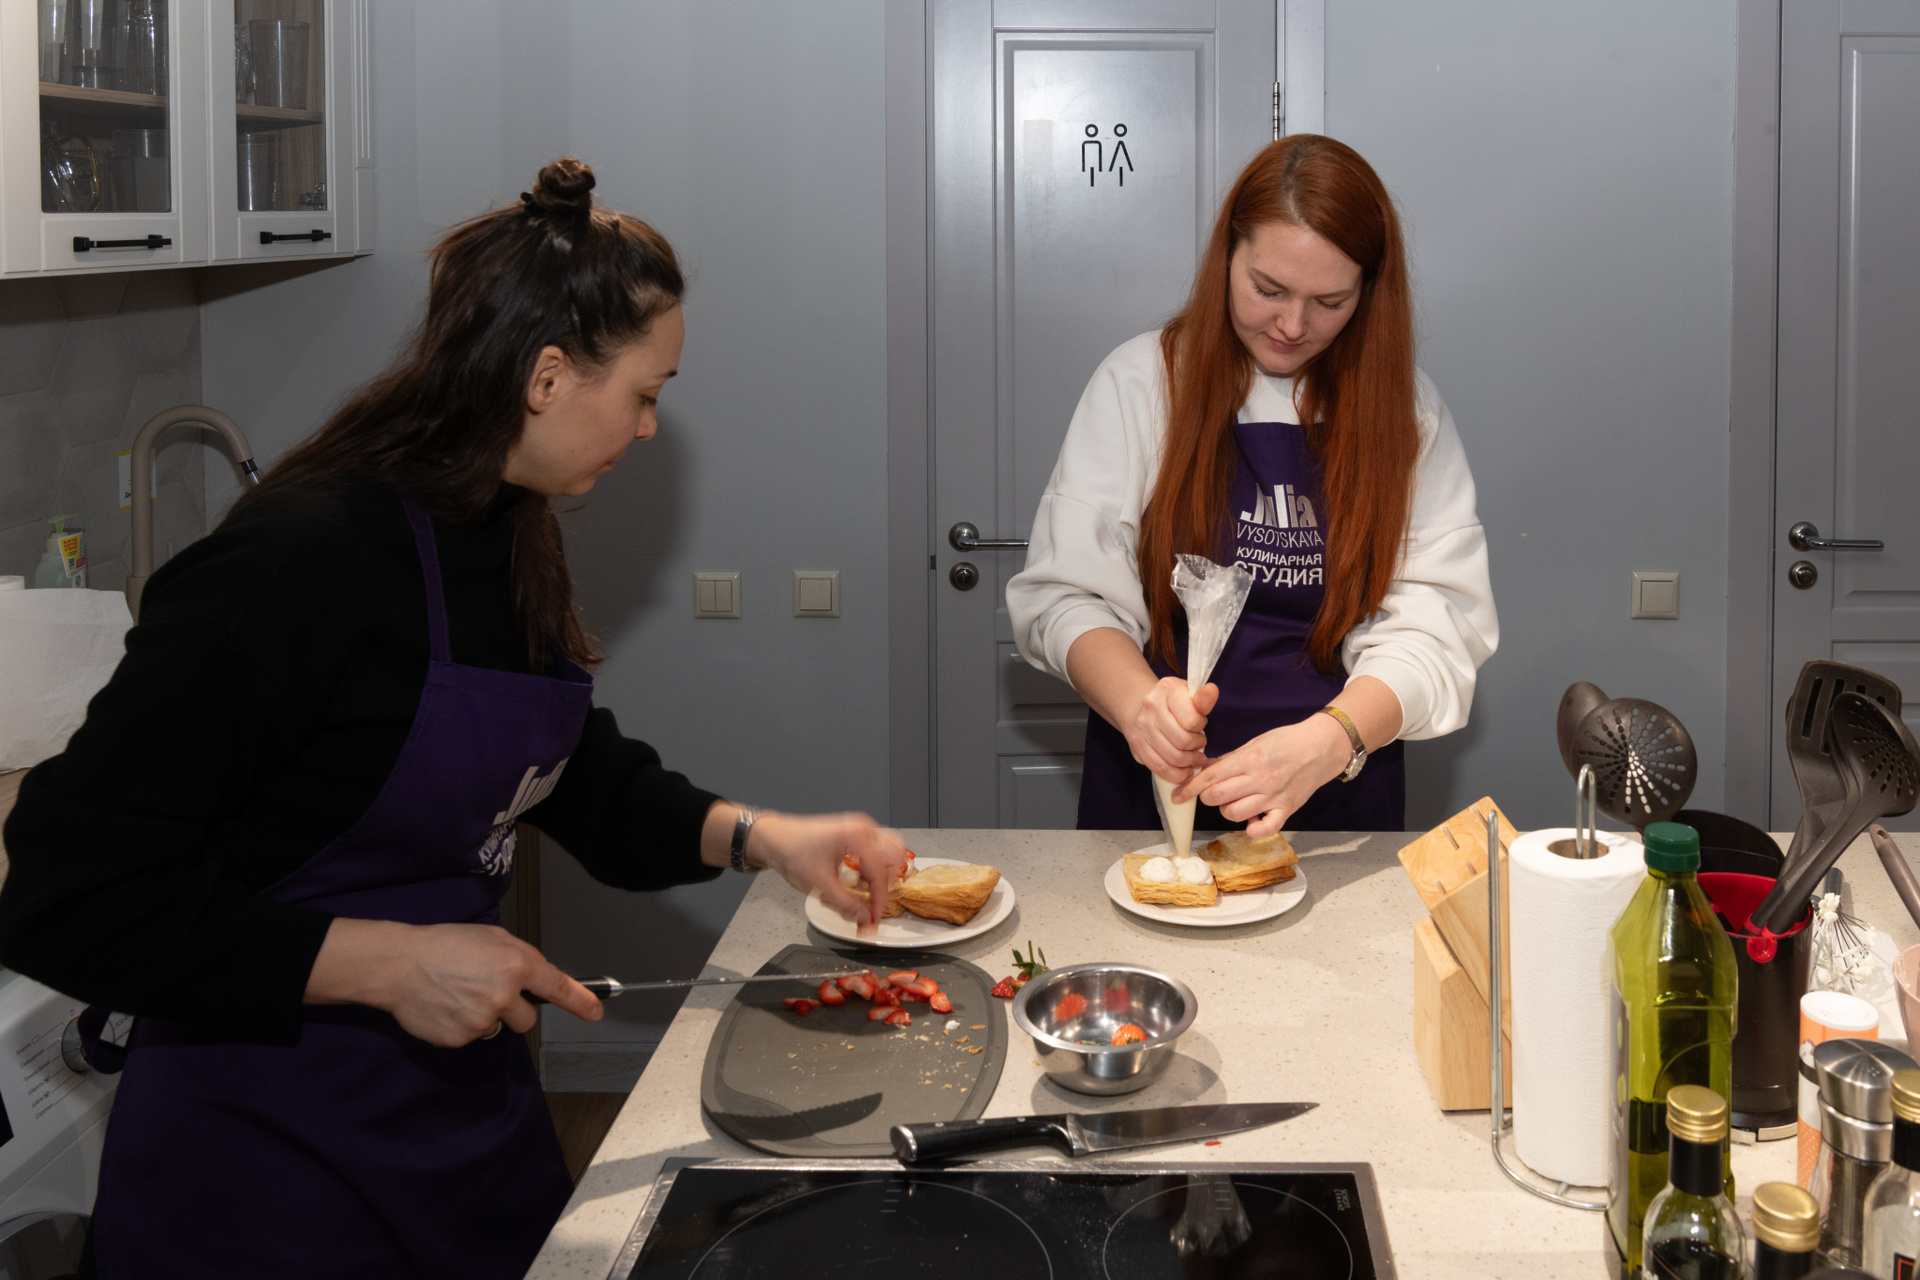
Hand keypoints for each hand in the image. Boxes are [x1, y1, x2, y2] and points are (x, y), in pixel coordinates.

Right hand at [306, 917, 602, 1047]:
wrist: (399, 965)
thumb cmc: (445, 944)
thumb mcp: (491, 938)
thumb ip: (519, 958)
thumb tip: (536, 978)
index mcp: (516, 964)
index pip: (557, 987)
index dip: (580, 1002)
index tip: (595, 1013)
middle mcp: (504, 995)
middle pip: (526, 1018)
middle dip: (512, 1008)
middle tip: (484, 989)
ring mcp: (482, 1020)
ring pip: (497, 1028)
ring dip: (486, 1016)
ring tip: (459, 994)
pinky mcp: (461, 1039)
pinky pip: (473, 1037)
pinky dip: (463, 1026)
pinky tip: (446, 1007)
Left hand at [746, 811, 910, 931]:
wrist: (774, 838)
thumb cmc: (792, 852)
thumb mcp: (820, 885)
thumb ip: (846, 905)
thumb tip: (865, 920)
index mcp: (858, 837)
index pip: (880, 874)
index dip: (878, 902)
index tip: (873, 920)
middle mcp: (863, 828)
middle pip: (894, 857)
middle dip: (886, 884)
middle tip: (874, 904)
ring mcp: (860, 828)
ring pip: (888, 851)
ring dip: (881, 874)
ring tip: (866, 893)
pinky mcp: (854, 833)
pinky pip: (875, 850)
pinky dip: (872, 867)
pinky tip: (858, 881)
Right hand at [1127, 678, 1218, 783]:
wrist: (1142, 708)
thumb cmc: (1173, 704)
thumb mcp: (1190, 696)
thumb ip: (1203, 698)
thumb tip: (1212, 690)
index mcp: (1167, 689)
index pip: (1191, 720)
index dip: (1200, 727)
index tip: (1199, 726)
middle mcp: (1150, 706)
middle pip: (1182, 741)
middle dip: (1197, 747)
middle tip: (1200, 744)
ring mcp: (1142, 727)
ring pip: (1172, 757)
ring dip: (1189, 762)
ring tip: (1196, 758)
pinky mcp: (1137, 746)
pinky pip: (1159, 768)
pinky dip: (1176, 774)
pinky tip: (1185, 771)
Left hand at [1176, 712, 1350, 835]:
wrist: (1320, 747)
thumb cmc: (1285, 742)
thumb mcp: (1254, 743)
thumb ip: (1229, 759)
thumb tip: (1203, 769)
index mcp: (1248, 759)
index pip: (1210, 778)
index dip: (1189, 788)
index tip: (1177, 797)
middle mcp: (1259, 779)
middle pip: (1216, 798)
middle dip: (1207, 797)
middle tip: (1212, 793)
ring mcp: (1273, 796)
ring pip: (1234, 813)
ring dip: (1227, 810)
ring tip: (1235, 801)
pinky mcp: (1287, 809)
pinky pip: (1263, 830)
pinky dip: (1253, 828)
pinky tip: (1252, 819)